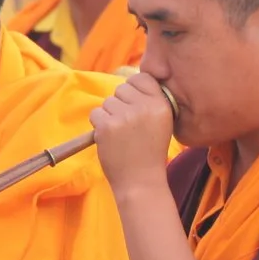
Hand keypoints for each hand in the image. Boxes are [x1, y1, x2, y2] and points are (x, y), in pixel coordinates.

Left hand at [93, 71, 177, 197]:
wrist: (141, 182)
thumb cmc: (150, 152)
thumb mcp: (162, 122)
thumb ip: (150, 101)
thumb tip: (129, 82)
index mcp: (161, 104)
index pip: (141, 77)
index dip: (134, 90)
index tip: (135, 106)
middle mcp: (144, 107)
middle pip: (122, 88)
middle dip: (121, 104)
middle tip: (129, 126)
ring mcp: (125, 116)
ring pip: (107, 101)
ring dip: (110, 116)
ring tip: (122, 136)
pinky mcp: (107, 126)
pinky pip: (96, 113)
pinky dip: (99, 126)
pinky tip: (111, 140)